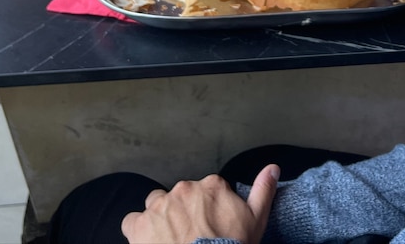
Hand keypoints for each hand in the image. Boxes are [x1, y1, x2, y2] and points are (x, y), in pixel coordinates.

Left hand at [121, 164, 278, 243]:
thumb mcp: (256, 220)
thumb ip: (263, 190)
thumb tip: (272, 168)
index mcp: (211, 186)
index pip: (206, 189)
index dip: (207, 207)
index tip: (210, 223)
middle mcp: (183, 189)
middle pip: (179, 196)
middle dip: (181, 211)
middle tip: (188, 235)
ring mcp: (160, 207)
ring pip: (154, 206)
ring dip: (159, 218)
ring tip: (166, 239)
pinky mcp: (140, 225)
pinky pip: (132, 221)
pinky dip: (137, 231)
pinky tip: (147, 242)